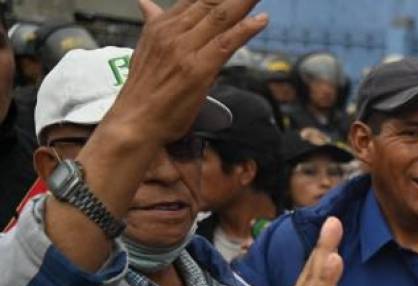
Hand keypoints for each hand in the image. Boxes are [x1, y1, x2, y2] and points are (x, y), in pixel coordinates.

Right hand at [107, 0, 268, 145]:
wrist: (135, 120)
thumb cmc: (142, 92)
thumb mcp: (145, 50)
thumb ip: (153, 24)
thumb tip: (146, 4)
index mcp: (161, 26)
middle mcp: (173, 32)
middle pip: (209, 3)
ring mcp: (186, 49)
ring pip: (220, 18)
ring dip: (244, 3)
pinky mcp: (199, 69)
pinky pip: (226, 43)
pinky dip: (245, 30)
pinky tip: (261, 21)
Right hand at [270, 218, 345, 285]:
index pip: (313, 279)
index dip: (322, 255)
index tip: (331, 233)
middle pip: (311, 272)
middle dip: (323, 244)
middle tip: (333, 218)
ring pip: (313, 280)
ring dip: (324, 253)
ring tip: (333, 229)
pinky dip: (325, 279)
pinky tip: (332, 261)